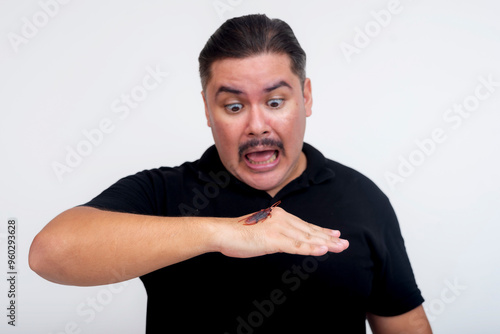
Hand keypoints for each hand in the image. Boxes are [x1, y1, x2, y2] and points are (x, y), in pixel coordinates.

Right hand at [213, 207, 348, 257]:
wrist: (224, 232)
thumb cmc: (240, 233)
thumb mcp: (262, 231)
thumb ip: (276, 234)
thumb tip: (287, 241)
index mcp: (280, 217)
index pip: (305, 225)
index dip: (322, 231)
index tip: (335, 234)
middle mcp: (283, 220)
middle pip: (310, 231)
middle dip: (329, 238)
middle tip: (345, 243)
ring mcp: (279, 229)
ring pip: (307, 238)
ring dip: (325, 244)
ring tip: (340, 247)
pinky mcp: (274, 240)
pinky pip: (296, 246)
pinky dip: (310, 248)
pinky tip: (323, 250)